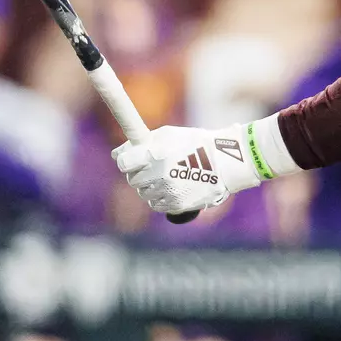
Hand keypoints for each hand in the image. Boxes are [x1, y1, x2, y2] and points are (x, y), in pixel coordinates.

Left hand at [112, 123, 263, 214]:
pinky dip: (160, 197)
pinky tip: (171, 186)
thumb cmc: (193, 143)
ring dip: (149, 186)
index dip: (127, 160)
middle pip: (132, 179)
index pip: (124, 162)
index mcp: (155, 154)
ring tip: (166, 175)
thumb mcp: (167, 135)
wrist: (224, 162)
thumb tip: (115, 155)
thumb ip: (140, 143)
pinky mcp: (177, 205)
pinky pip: (156, 205)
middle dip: (139, 172)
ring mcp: (168, 191)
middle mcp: (159, 174)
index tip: (132, 158)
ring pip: (144, 193)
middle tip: (152, 166)